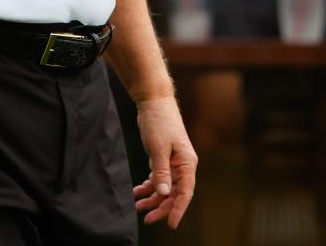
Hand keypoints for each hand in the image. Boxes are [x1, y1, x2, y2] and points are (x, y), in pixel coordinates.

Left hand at [131, 96, 197, 228]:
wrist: (153, 101)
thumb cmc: (159, 122)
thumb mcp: (158, 148)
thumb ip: (161, 172)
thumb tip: (164, 194)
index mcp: (187, 163)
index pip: (186, 192)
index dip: (179, 209)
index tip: (171, 224)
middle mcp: (183, 165)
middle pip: (174, 193)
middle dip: (162, 207)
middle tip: (147, 218)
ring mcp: (173, 163)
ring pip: (165, 187)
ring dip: (153, 198)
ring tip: (139, 206)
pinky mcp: (163, 159)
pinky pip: (158, 178)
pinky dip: (149, 186)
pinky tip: (138, 191)